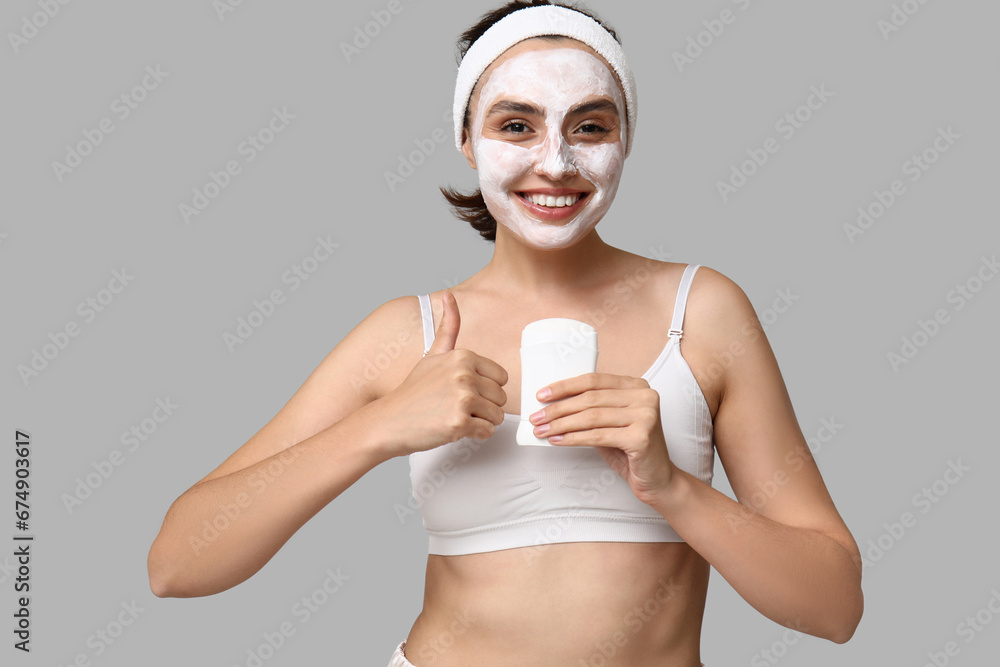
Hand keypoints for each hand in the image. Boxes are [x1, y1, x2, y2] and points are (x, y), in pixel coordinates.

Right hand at [376, 291, 508, 456]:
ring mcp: (462, 399)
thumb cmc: (413, 390)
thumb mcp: (432, 354)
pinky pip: (487, 431)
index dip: (486, 388)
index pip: (501, 378)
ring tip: (455, 416)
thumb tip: (449, 295)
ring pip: (497, 416)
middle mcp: (464, 375)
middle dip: (484, 407)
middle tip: (457, 407)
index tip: (464, 391)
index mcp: (463, 356)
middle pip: (500, 398)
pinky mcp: (459, 423)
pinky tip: (453, 428)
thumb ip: (448, 327)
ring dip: (480, 421)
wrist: (389, 420)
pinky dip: (474, 434)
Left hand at [528, 373, 675, 503]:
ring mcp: (646, 415)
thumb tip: (553, 404)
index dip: (565, 386)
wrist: (657, 479)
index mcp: (636, 386)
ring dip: (561, 424)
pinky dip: (573, 438)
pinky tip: (558, 440)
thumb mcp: (610, 423)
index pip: (594, 380)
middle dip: (558, 408)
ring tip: (543, 430)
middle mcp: (644, 396)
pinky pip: (597, 435)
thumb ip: (591, 409)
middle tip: (537, 417)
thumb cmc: (631, 450)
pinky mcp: (642, 436)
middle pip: (590, 398)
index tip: (542, 395)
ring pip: (591, 416)